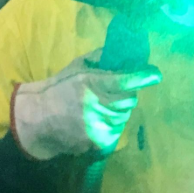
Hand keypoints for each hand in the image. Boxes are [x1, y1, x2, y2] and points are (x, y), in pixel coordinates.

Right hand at [11, 49, 161, 160]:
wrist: (38, 119)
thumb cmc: (59, 89)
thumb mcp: (76, 67)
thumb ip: (100, 58)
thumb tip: (123, 50)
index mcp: (92, 83)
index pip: (125, 80)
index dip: (143, 76)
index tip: (155, 74)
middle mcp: (97, 105)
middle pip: (130, 99)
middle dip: (127, 93)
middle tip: (114, 92)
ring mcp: (99, 125)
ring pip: (125, 115)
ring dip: (119, 110)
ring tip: (101, 107)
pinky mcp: (99, 142)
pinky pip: (117, 131)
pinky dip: (112, 125)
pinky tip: (97, 121)